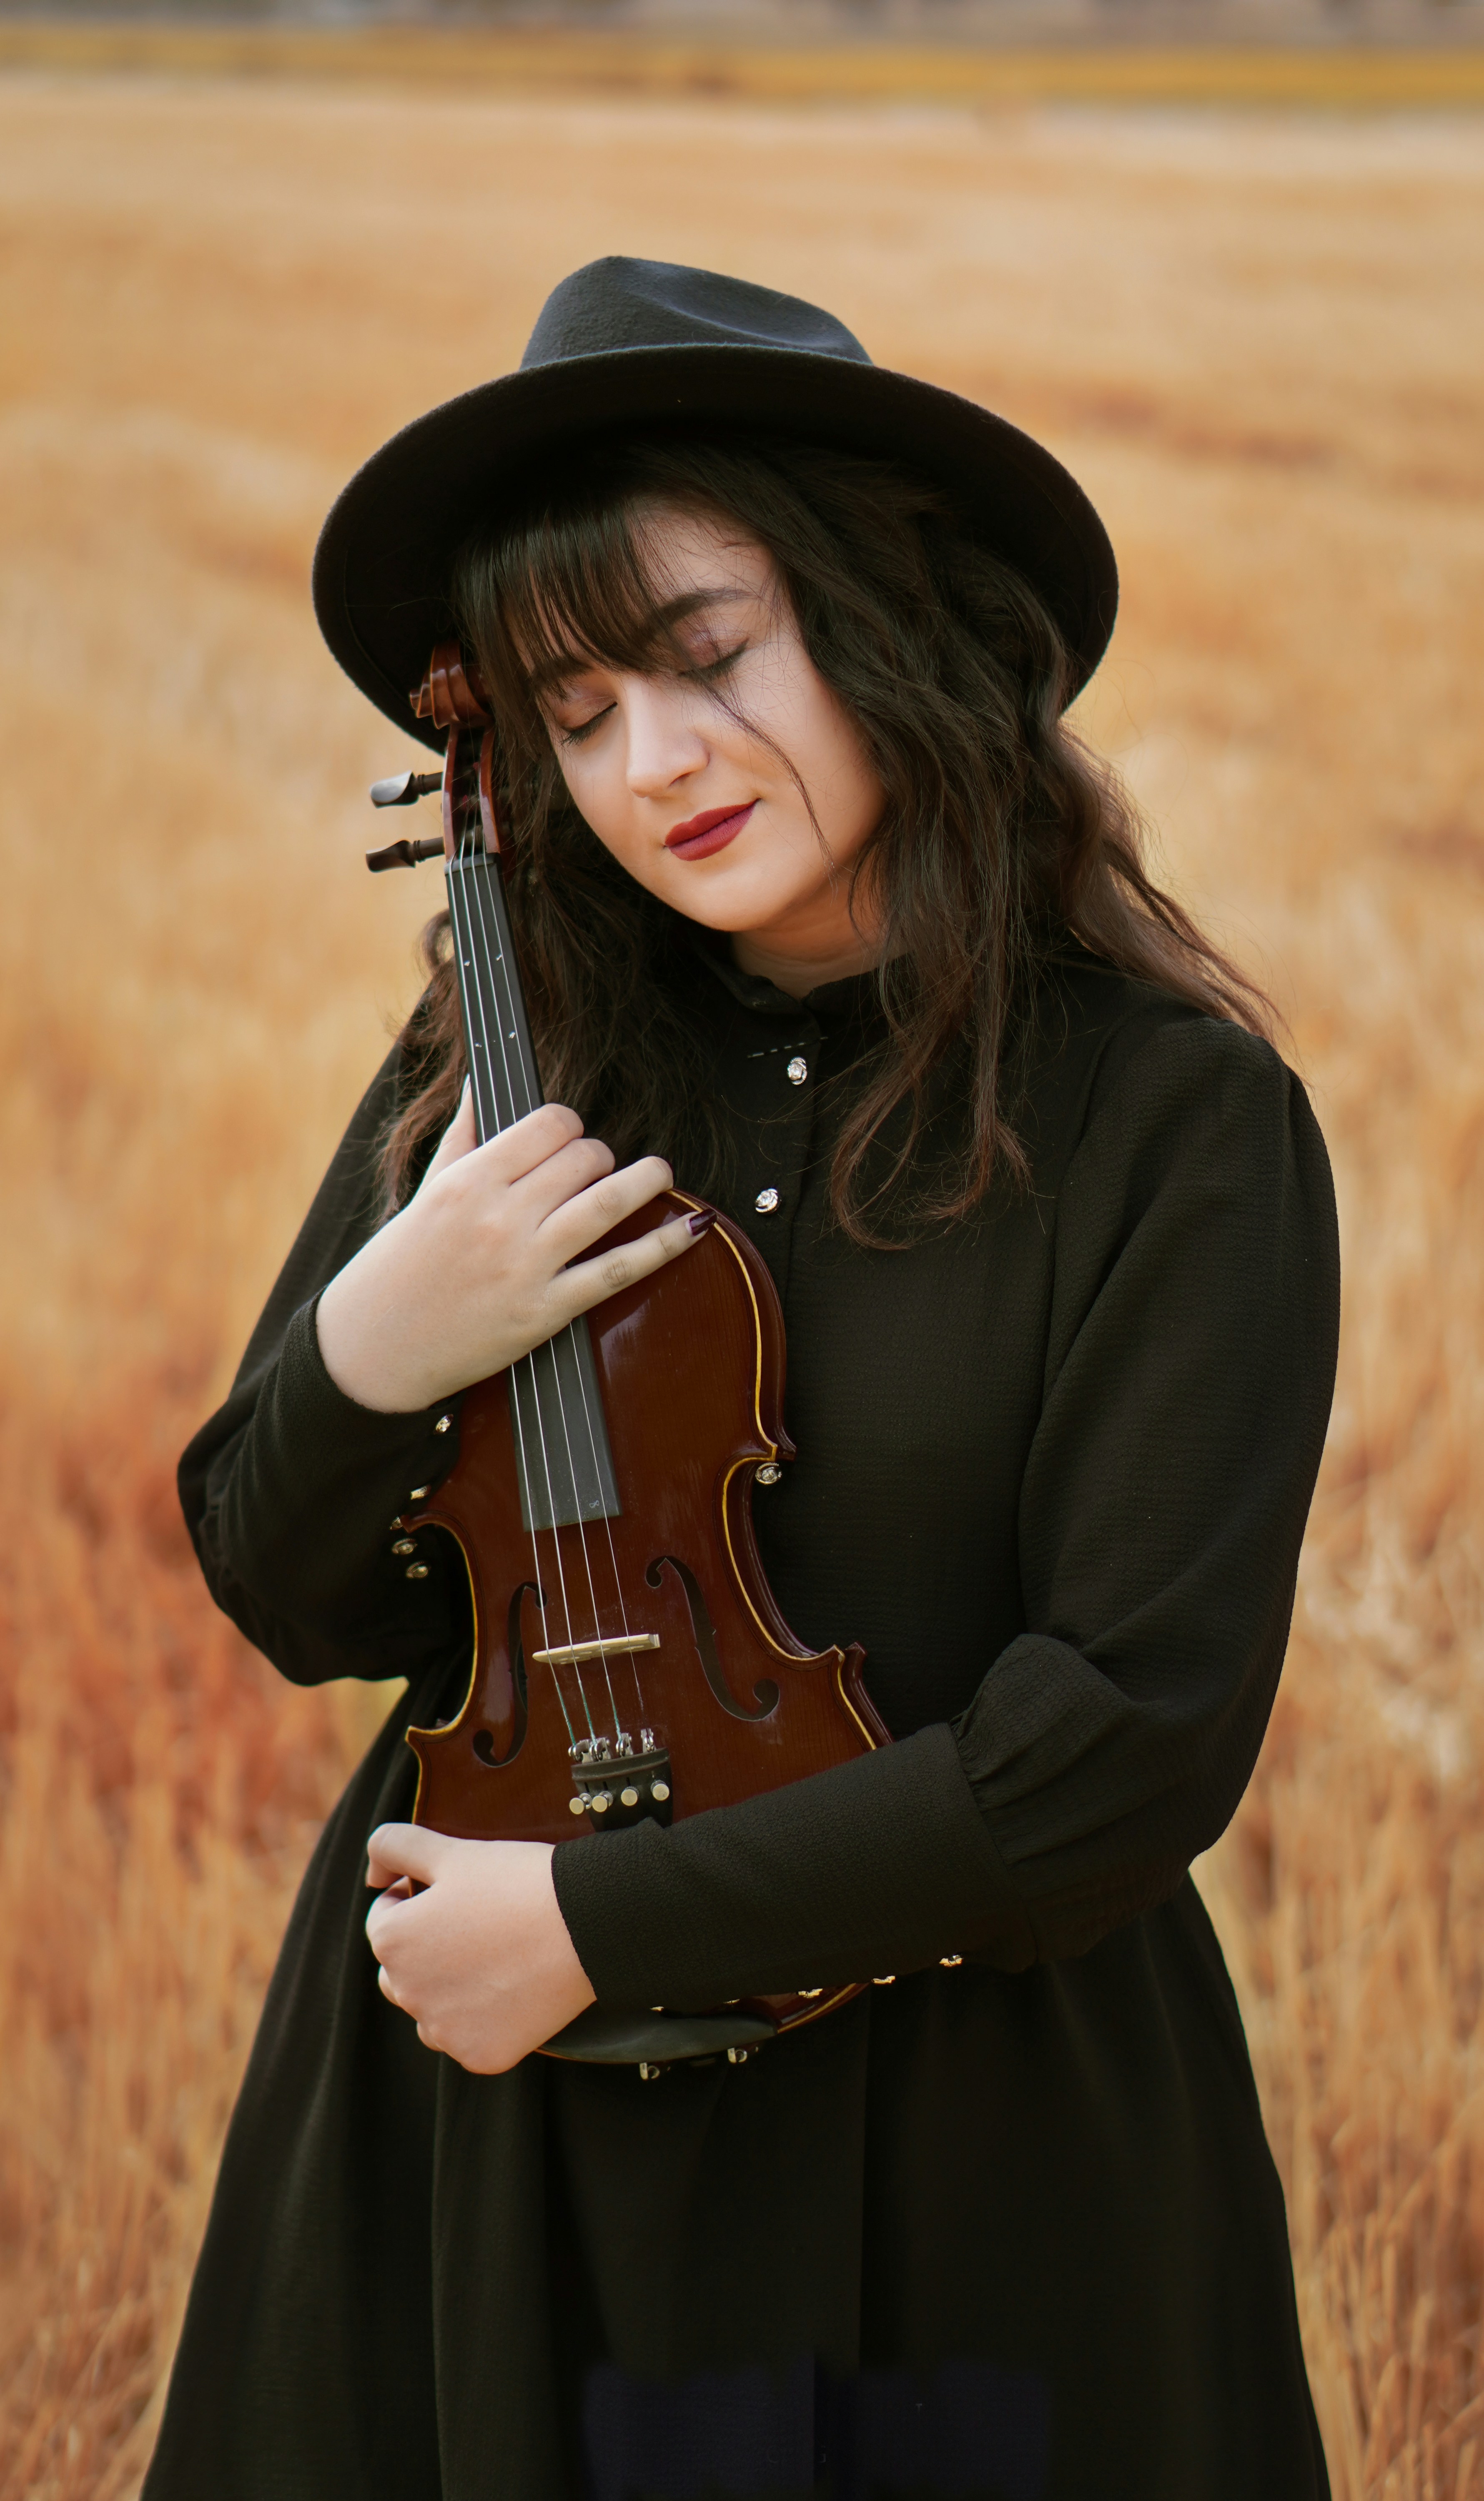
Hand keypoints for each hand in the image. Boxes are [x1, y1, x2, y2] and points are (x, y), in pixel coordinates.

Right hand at [316, 1084, 703, 1412]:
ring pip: (608, 1201)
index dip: (569, 1126)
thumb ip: (462, 1134)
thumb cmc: (398, 1266)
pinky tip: (695, 1227)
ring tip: (660, 1173)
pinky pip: (620, 1270)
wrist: (373, 1348)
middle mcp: (501, 1217)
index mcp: (470, 1181)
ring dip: (647, 1179)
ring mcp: (526, 1265)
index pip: (547, 1125)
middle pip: (583, 1158)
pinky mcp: (545, 1311)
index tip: (569, 1138)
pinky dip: (665, 1246)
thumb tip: (478, 1083)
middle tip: (597, 1168)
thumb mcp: (427, 1190)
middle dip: (598, 1156)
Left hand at [364, 1823, 595, 2072]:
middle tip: (478, 1925)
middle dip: (426, 1948)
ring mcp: (443, 2030)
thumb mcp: (451, 1850)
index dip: (418, 1899)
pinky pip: (467, 2038)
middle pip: (402, 1970)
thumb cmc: (517, 1881)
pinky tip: (513, 1988)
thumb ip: (394, 1847)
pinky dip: (483, 2020)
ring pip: (431, 2009)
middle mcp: (406, 1993)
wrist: (586, 1922)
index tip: (458, 1893)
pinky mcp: (480, 2055)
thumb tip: (372, 1877)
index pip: (384, 1919)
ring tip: (496, 1957)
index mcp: (391, 1941)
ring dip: (449, 1989)